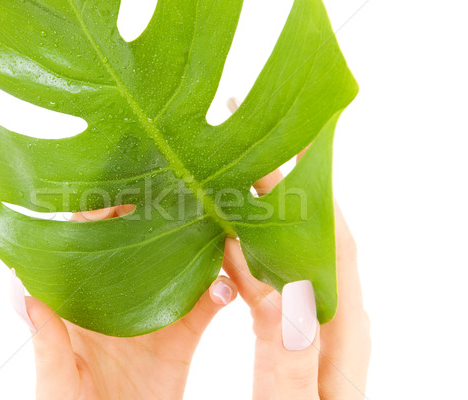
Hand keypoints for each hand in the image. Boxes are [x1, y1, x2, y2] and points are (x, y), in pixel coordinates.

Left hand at [11, 205, 238, 399]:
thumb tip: (26, 295)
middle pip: (137, 248)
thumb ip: (47, 344)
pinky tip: (229, 285)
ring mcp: (153, 319)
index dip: (98, 215)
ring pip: (178, 270)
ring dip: (195, 248)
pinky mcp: (181, 341)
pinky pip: (205, 311)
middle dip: (154, 217)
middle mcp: (119, 302)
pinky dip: (220, 295)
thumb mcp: (55, 383)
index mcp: (82, 304)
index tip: (115, 188)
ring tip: (211, 222)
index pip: (85, 245)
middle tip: (174, 189)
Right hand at [221, 166, 370, 398]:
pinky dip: (245, 254)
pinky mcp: (286, 335)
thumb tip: (287, 284)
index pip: (333, 241)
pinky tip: (218, 244)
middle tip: (237, 147)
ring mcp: (307, 324)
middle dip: (278, 189)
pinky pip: (267, 282)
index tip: (280, 143)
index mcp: (341, 332)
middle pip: (307, 237)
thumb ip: (290, 359)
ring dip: (257, 215)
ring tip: (224, 180)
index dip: (311, 188)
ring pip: (284, 255)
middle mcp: (329, 318)